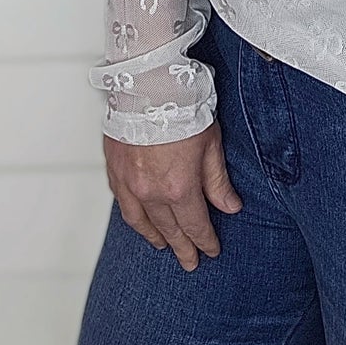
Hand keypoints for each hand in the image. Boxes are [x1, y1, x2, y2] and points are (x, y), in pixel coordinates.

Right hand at [103, 119, 243, 269]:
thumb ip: (218, 180)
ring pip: (142, 222)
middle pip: (169, 230)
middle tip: (190, 262)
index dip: (205, 241)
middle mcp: (151, 193)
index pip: (195, 226)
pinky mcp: (114, 171)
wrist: (147, 82)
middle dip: (182, 247)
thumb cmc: (182, 105)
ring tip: (165, 246)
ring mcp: (129, 184)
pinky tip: (140, 220)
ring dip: (155, 237)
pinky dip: (134, 218)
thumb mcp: (211, 143)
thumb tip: (231, 207)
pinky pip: (123, 205)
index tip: (211, 251)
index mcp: (179, 188)